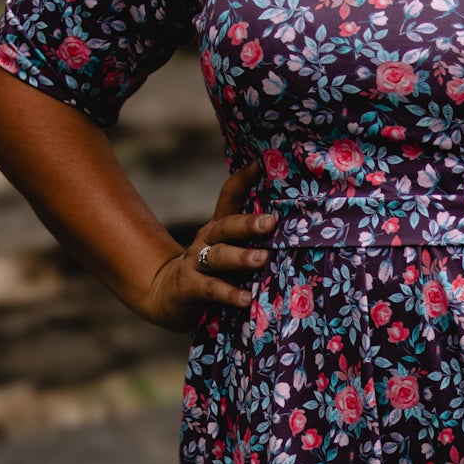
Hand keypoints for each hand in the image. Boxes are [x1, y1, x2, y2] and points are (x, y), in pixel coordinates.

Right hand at [139, 159, 277, 331]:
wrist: (170, 296)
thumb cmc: (214, 271)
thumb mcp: (231, 250)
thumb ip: (254, 240)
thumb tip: (294, 227)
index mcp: (219, 227)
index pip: (229, 197)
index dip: (242, 179)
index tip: (259, 164)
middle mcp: (207, 239)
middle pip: (226, 226)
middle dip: (248, 224)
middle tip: (271, 223)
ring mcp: (196, 262)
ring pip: (218, 256)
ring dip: (240, 257)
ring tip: (261, 259)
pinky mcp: (190, 286)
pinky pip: (212, 289)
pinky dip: (229, 294)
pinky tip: (246, 299)